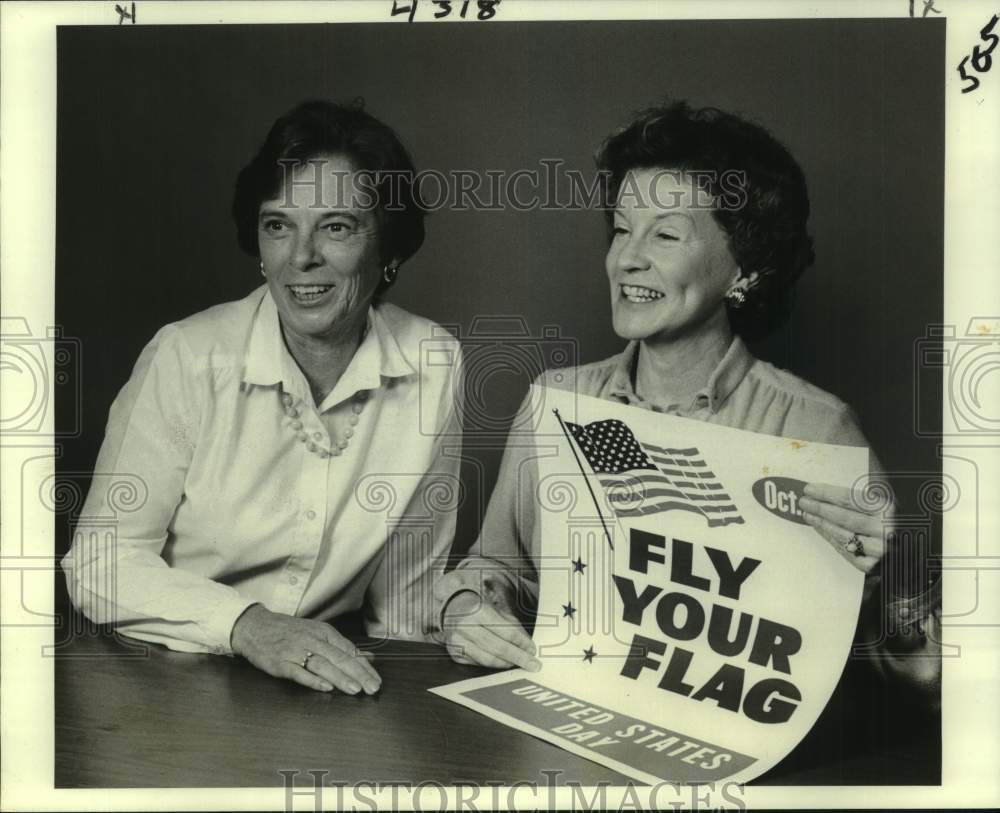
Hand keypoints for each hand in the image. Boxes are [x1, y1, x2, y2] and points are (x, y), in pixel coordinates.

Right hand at [230, 604, 380, 694]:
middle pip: (339, 658)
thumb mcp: (316, 632)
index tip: (377, 681)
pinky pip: (298, 672)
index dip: (364, 667)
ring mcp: (295, 651)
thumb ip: (341, 646)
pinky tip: (325, 687)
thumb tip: (367, 656)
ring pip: (322, 665)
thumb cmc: (288, 631)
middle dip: (358, 674)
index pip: (349, 650)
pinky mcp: (280, 663)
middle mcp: (312, 640)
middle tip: (372, 688)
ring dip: (340, 678)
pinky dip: (312, 680)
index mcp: (323, 632)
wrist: (254, 626)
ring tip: (354, 689)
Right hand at [441, 591, 541, 671]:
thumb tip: (527, 647)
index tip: (533, 651)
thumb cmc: (478, 608)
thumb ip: (513, 627)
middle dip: (518, 658)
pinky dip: (493, 665)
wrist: (452, 609)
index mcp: (478, 610)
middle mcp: (465, 626)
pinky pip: (478, 664)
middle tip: (533, 665)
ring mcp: (458, 642)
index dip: (522, 643)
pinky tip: (502, 663)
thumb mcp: (497, 610)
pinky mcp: (455, 654)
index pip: (506, 631)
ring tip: (519, 665)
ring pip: (488, 659)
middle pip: (498, 647)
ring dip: (507, 664)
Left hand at [799, 481, 891, 575]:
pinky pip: (844, 550)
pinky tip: (821, 530)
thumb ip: (865, 494)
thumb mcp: (887, 502)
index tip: (810, 489)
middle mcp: (885, 530)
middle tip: (804, 502)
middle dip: (819, 508)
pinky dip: (830, 538)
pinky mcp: (871, 566)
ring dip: (821, 523)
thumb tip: (835, 485)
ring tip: (807, 514)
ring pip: (842, 534)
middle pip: (844, 517)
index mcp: (889, 509)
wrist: (912, 552)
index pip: (850, 499)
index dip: (827, 493)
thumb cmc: (895, 522)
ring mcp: (878, 550)